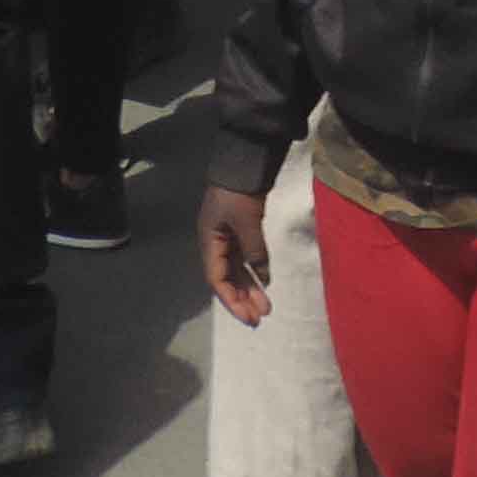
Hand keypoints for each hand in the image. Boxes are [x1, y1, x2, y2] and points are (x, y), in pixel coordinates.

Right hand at [199, 184, 272, 325]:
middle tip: (261, 317)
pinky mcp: (242, 230)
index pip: (217, 279)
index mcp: (209, 241)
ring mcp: (229, 237)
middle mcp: (216, 243)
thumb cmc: (238, 191)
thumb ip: (254, 250)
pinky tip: (266, 283)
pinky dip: (255, 272)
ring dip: (250, 288)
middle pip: (227, 278)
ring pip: (237, 271)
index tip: (249, 316)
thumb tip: (263, 276)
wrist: (244, 160)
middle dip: (242, 298)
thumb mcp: (246, 221)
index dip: (231, 300)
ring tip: (266, 307)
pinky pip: (246, 258)